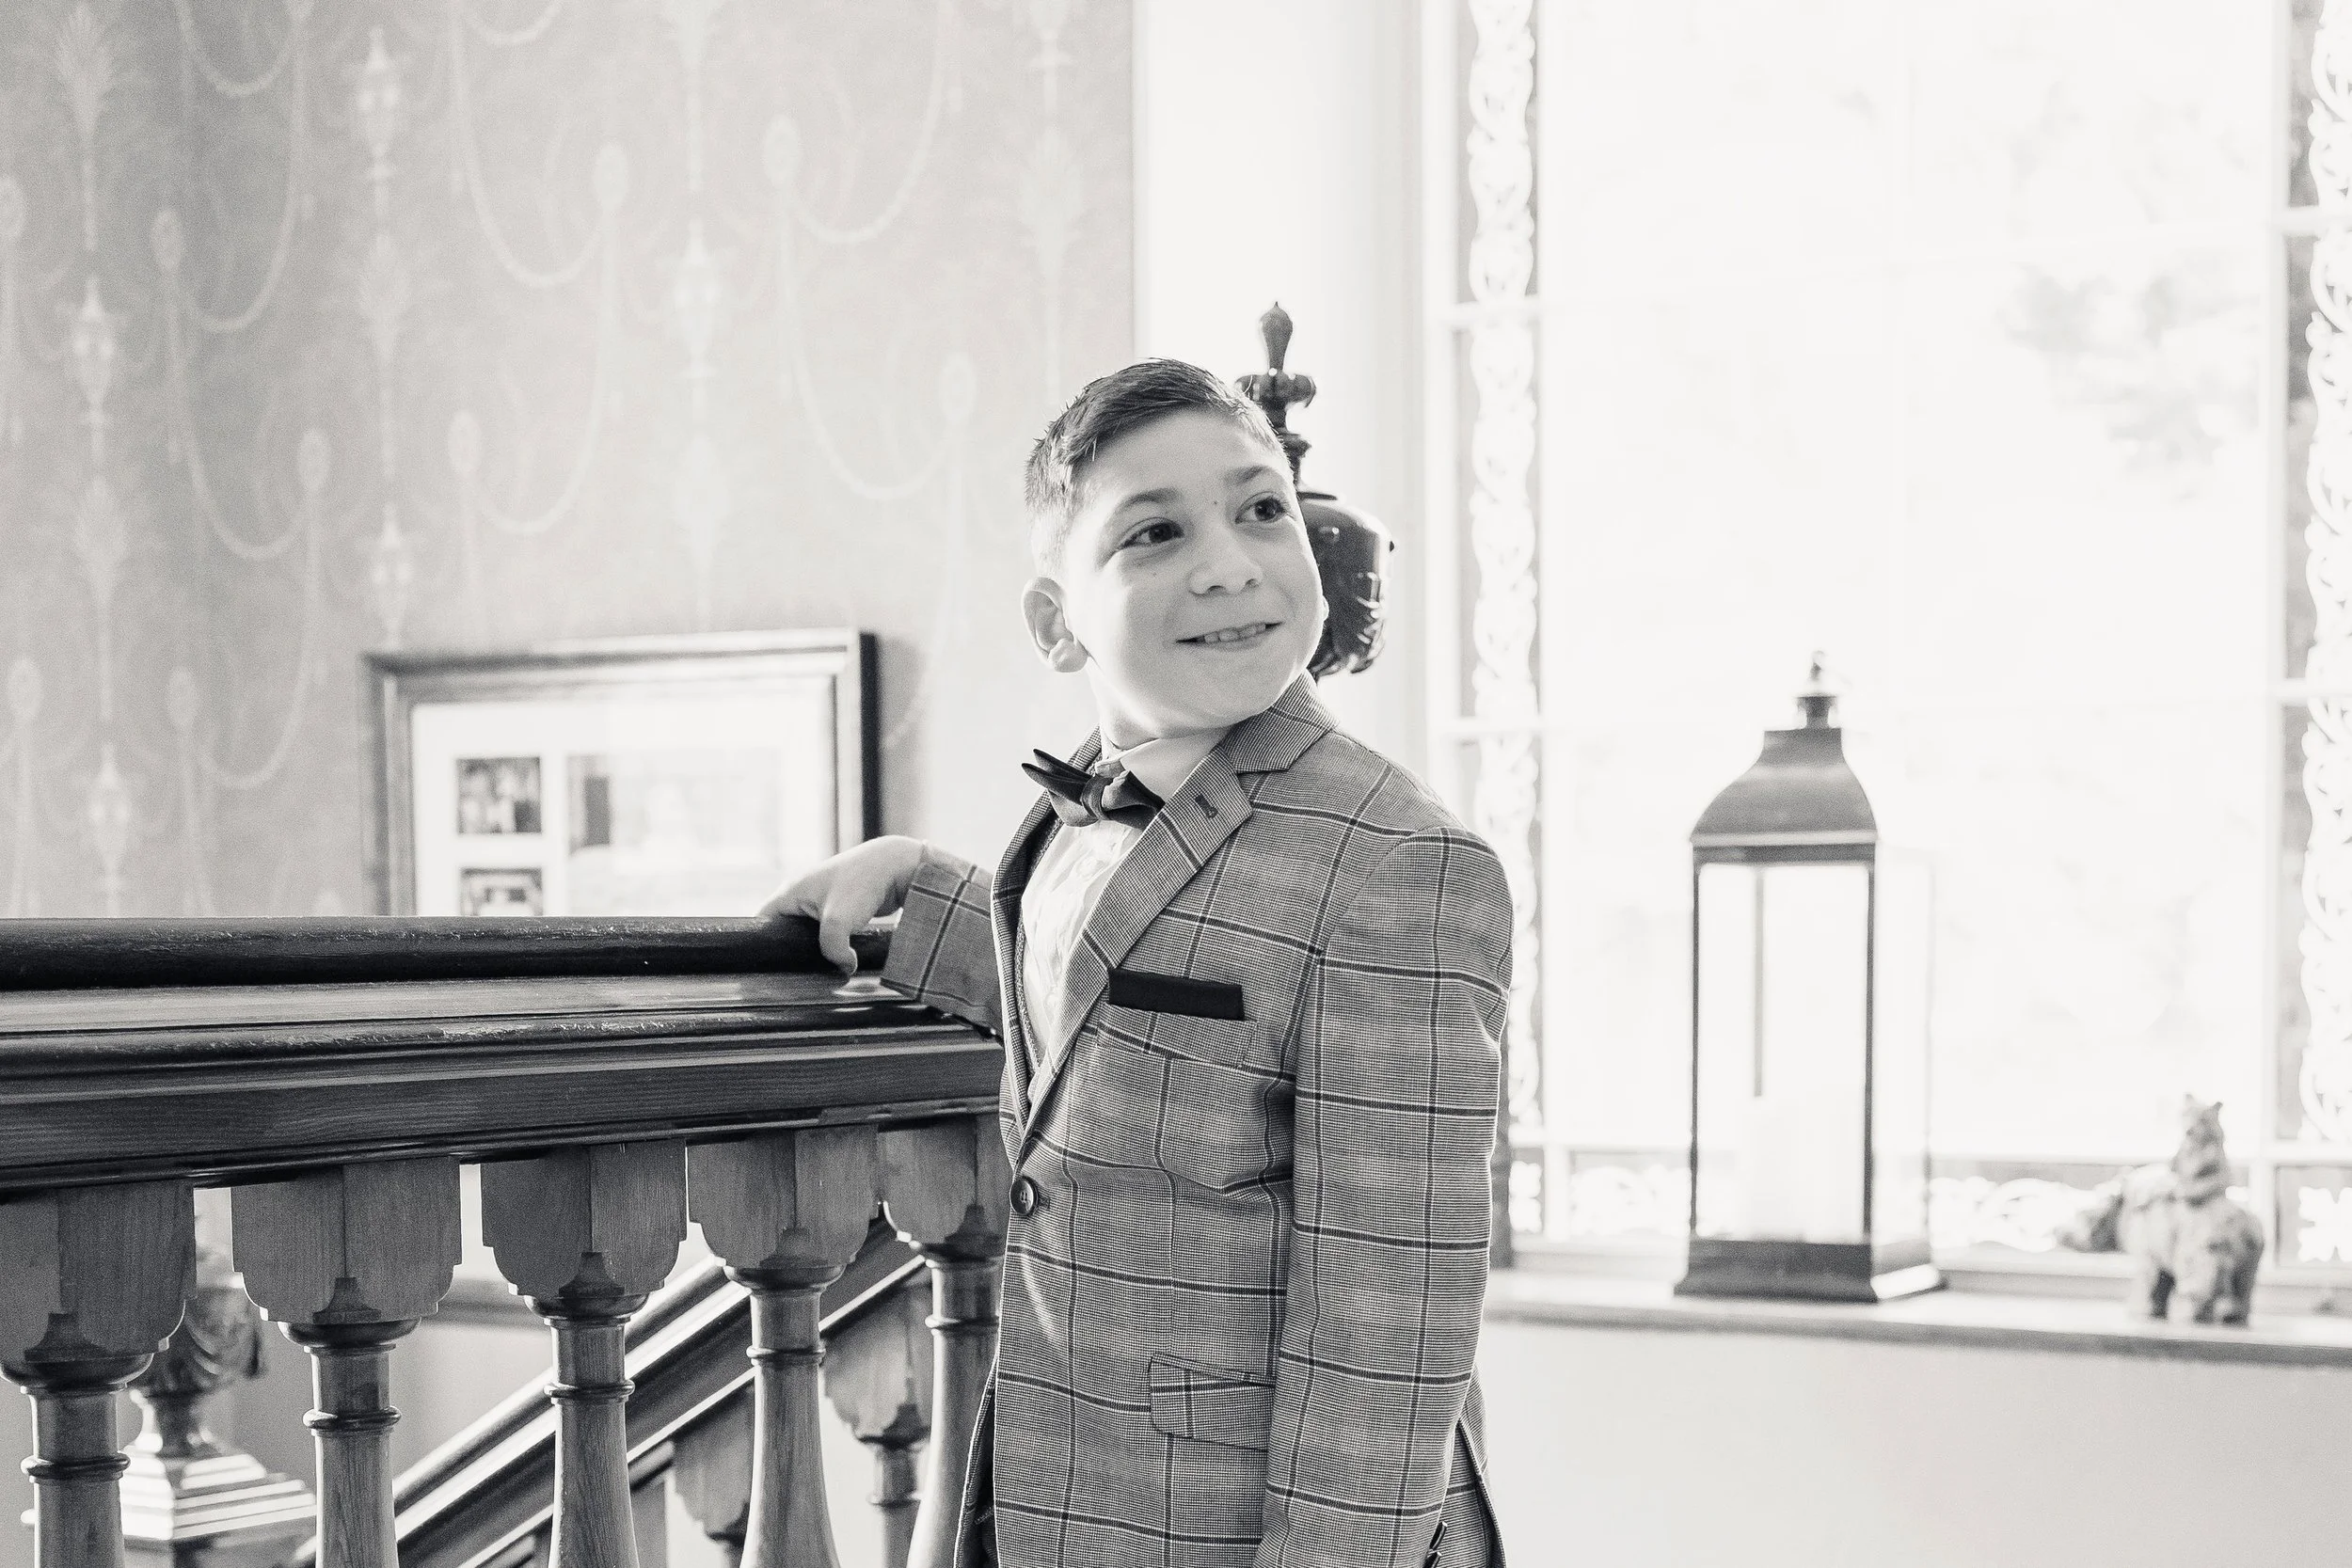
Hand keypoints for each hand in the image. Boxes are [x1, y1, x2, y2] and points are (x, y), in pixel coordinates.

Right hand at [761, 835, 927, 974]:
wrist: (896, 866)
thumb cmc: (862, 884)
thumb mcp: (838, 921)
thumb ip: (832, 950)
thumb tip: (844, 968)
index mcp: (790, 892)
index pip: (761, 922)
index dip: (762, 944)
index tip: (772, 966)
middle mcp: (802, 894)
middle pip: (784, 931)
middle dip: (792, 951)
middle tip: (801, 972)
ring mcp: (821, 900)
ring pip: (808, 933)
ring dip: (817, 949)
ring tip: (823, 967)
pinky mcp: (840, 907)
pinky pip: (827, 931)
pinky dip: (833, 944)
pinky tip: (841, 957)